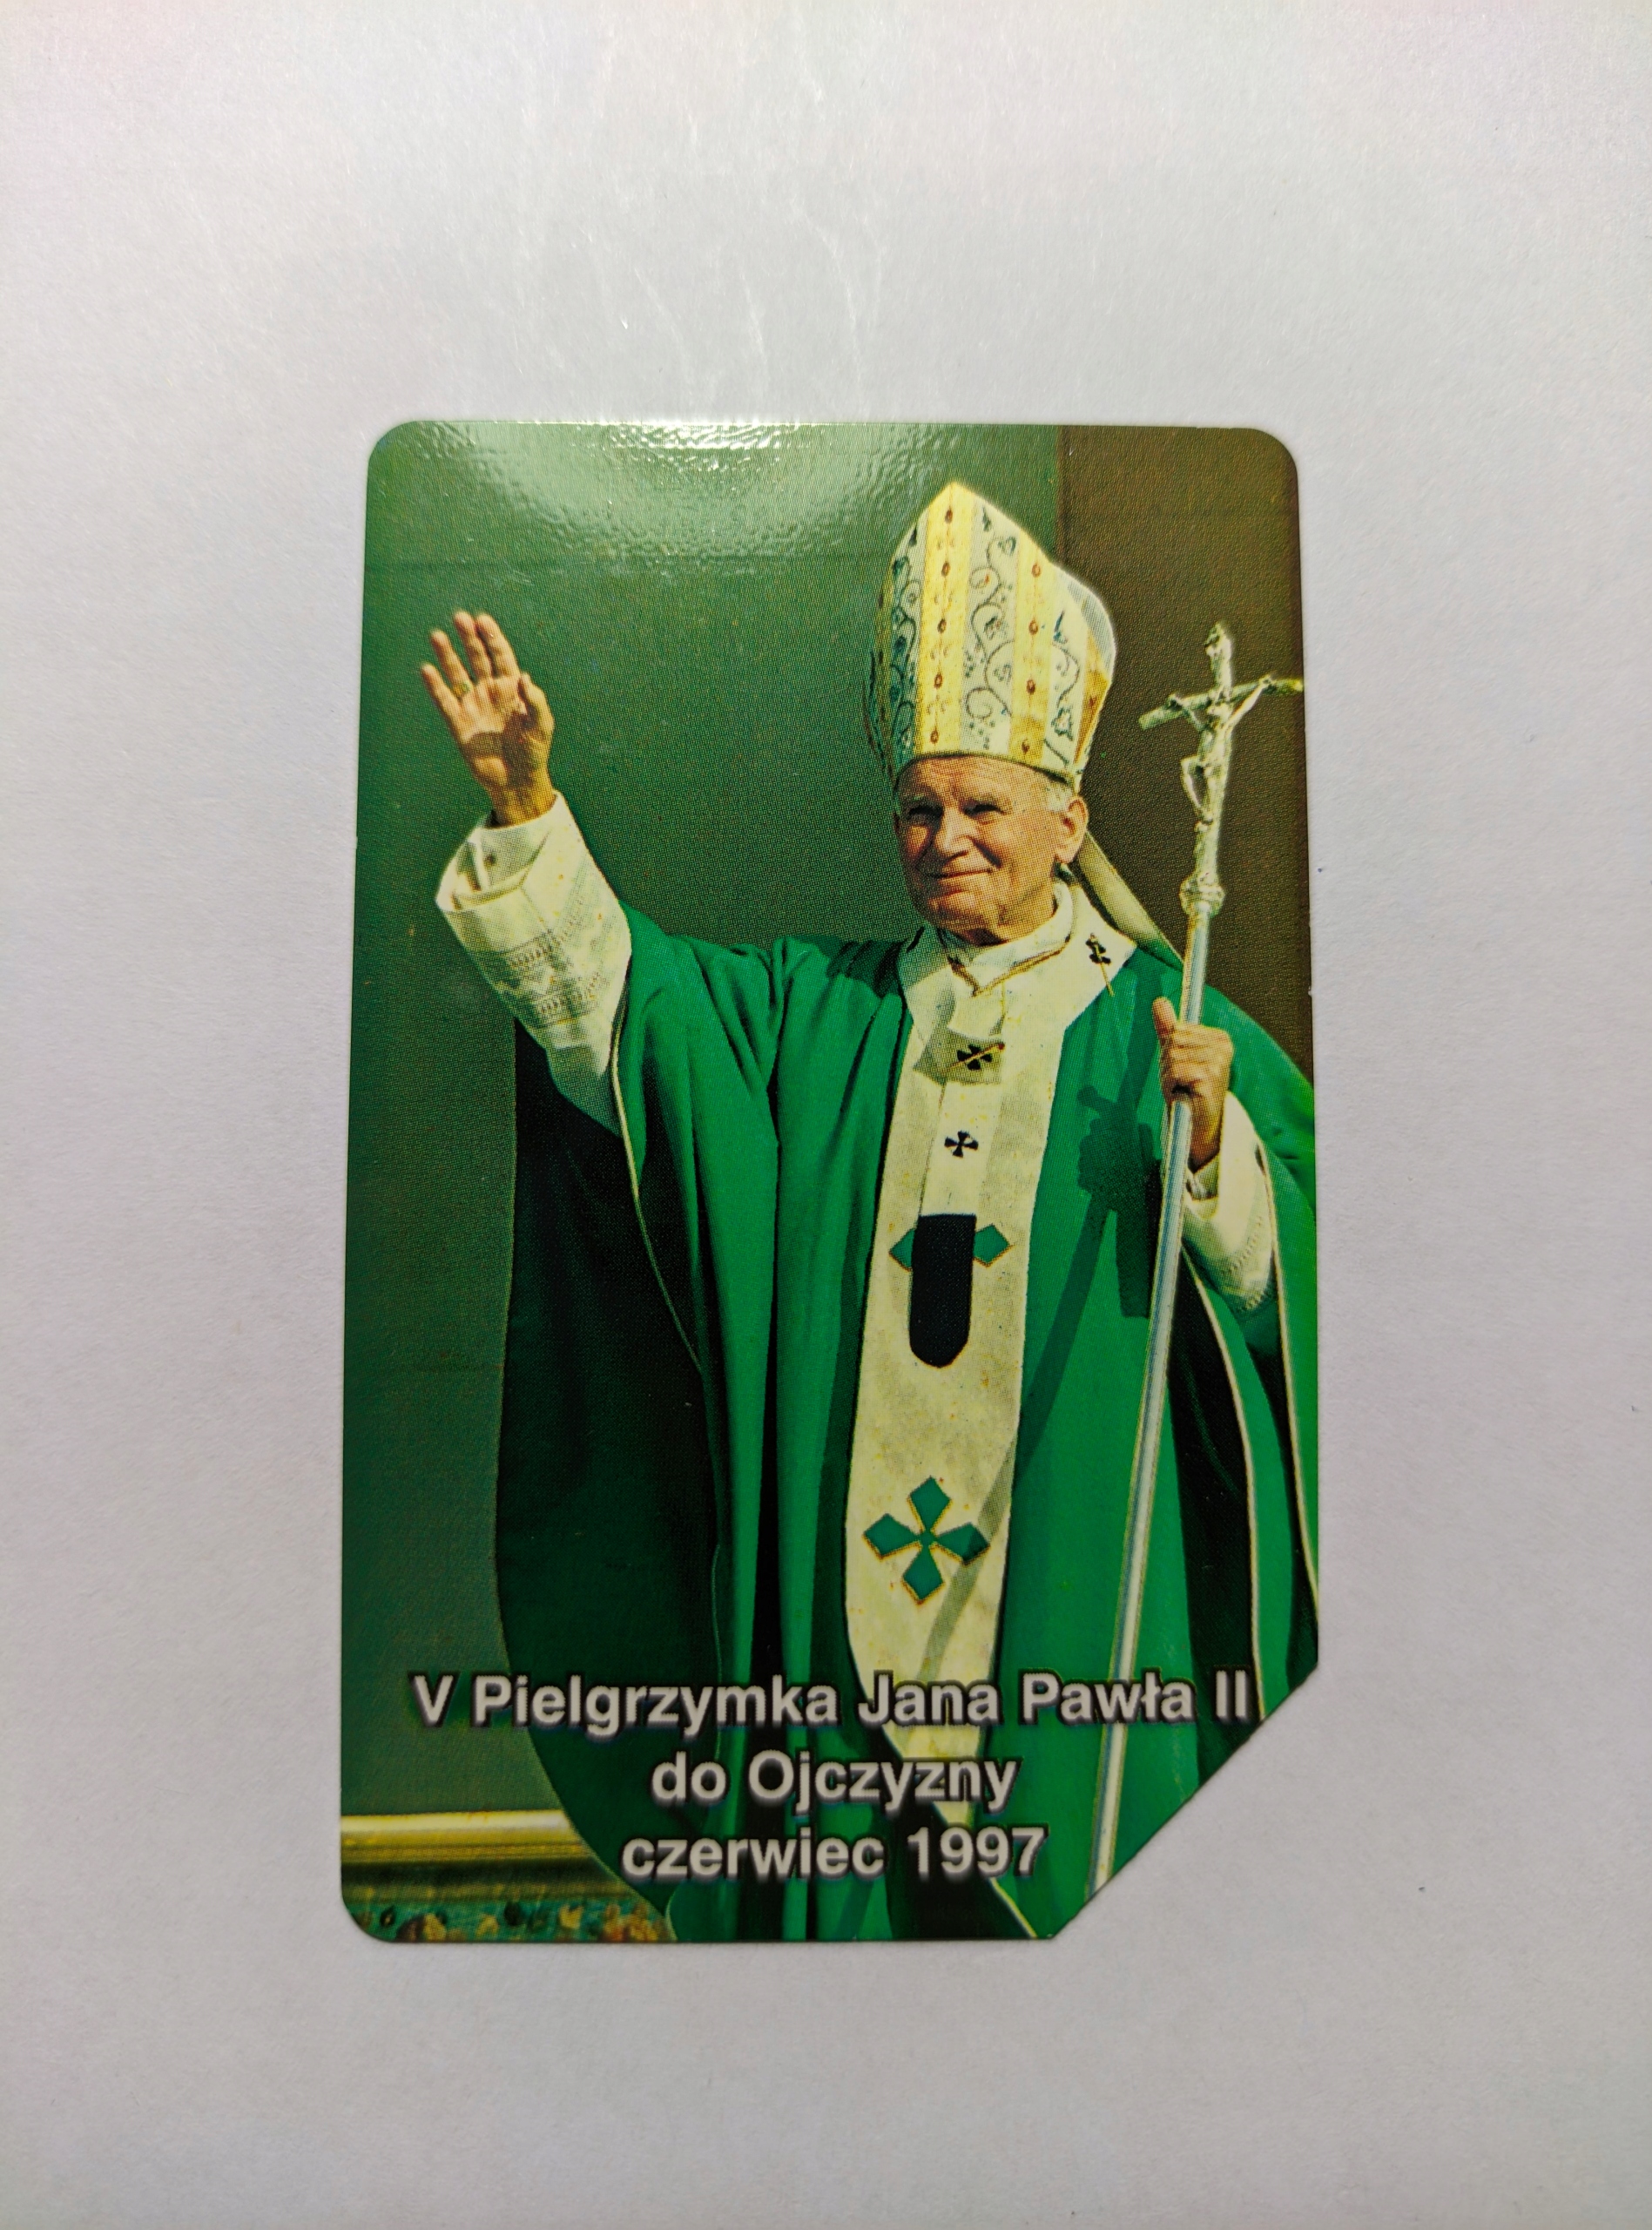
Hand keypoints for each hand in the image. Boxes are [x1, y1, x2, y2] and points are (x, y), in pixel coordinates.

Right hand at [420, 611, 555, 824]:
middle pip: (477, 658)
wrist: (516, 781)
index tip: (483, 620)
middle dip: (469, 638)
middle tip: (460, 618)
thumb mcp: (542, 726)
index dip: (492, 637)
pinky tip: (427, 669)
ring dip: (448, 655)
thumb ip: (535, 701)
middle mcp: (490, 691)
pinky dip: (435, 686)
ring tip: (437, 635)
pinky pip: (444, 701)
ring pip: (457, 674)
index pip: (500, 655)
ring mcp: (473, 705)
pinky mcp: (458, 723)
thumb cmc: (534, 752)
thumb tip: (524, 676)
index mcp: (512, 688)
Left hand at [1152, 997, 1232, 1171]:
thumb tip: (1158, 1001)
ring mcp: (1219, 1061)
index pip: (1176, 1030)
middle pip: (1172, 1041)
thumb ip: (1168, 1028)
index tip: (1182, 1070)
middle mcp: (1223, 1046)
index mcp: (1219, 1038)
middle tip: (1180, 1083)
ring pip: (1171, 1056)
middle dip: (1166, 1064)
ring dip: (1167, 1077)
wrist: (1198, 1124)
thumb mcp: (1176, 1056)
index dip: (1169, 1052)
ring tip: (1182, 1089)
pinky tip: (1183, 1095)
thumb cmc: (1188, 1090)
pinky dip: (1170, 1085)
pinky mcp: (1210, 1076)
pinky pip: (1174, 1070)